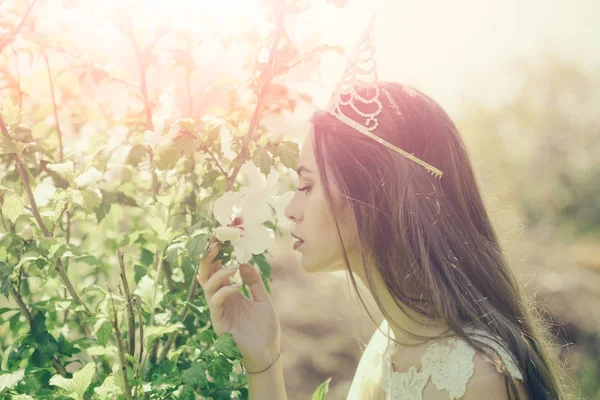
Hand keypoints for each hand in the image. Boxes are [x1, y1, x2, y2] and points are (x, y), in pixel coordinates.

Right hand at [196, 240, 280, 369]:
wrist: (268, 351)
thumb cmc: (265, 327)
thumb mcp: (262, 299)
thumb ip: (254, 281)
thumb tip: (244, 262)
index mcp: (230, 292)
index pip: (218, 270)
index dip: (216, 255)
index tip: (219, 239)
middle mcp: (222, 299)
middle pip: (207, 276)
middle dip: (208, 260)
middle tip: (215, 244)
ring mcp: (218, 311)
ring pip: (208, 288)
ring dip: (219, 275)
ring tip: (233, 267)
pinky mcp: (219, 323)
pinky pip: (215, 303)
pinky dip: (224, 292)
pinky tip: (237, 286)